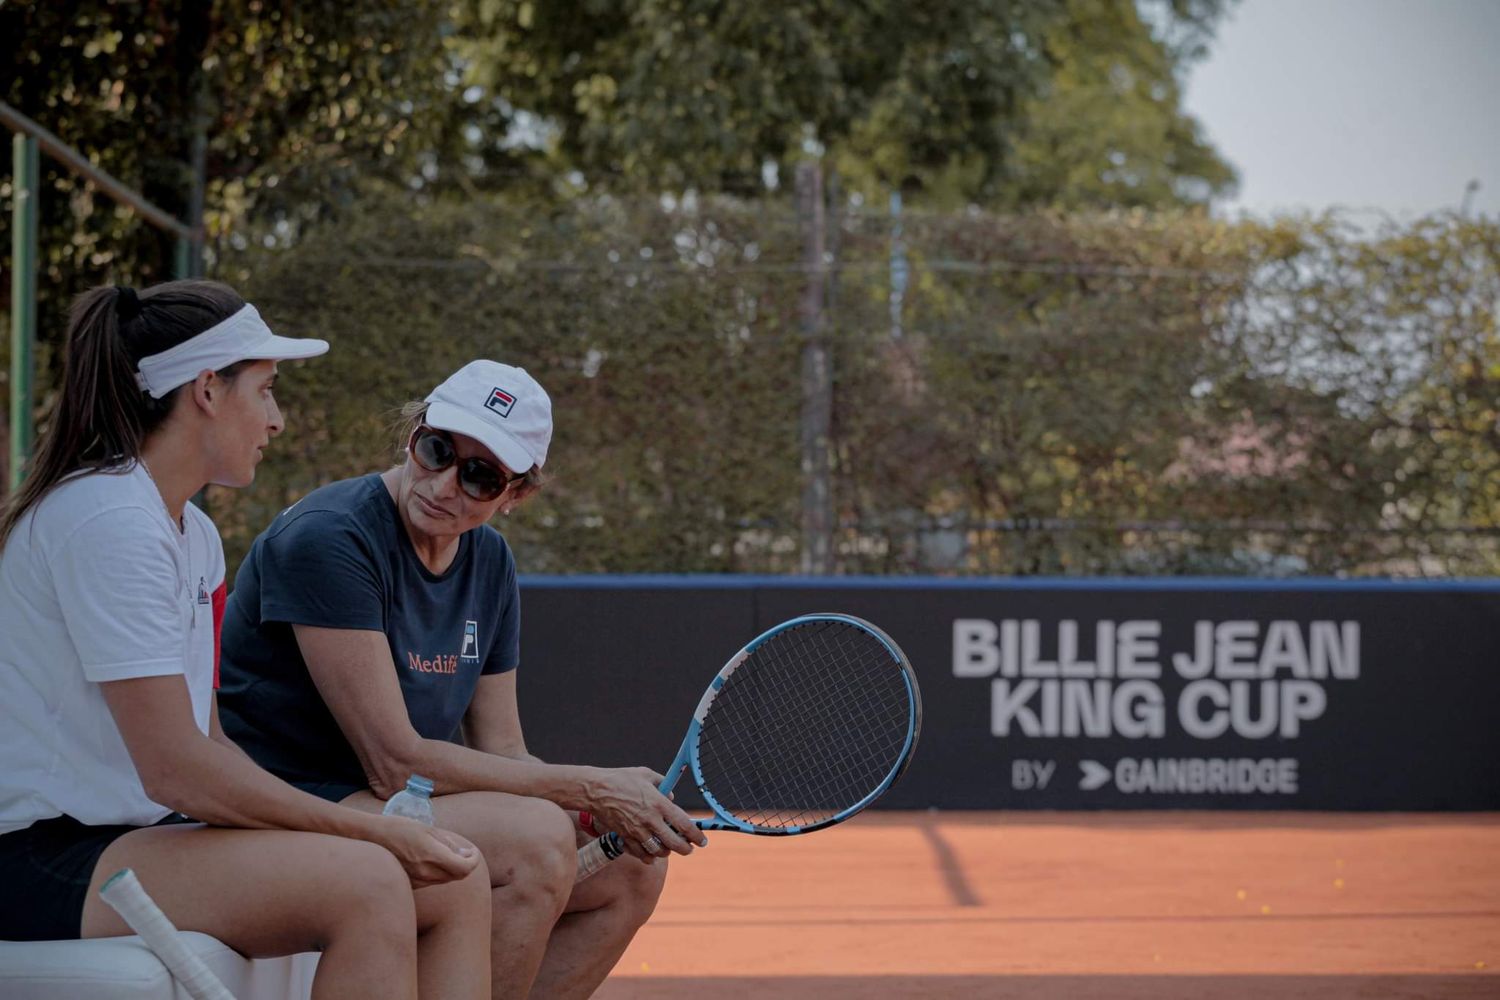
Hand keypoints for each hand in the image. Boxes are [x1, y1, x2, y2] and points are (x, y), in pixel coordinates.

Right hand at [377, 816, 481, 887]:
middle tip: (464, 851)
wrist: (369, 839)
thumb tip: (465, 854)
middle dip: (464, 864)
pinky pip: (431, 882)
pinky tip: (431, 860)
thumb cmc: (399, 828)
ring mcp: (416, 880)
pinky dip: (438, 873)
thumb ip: (448, 843)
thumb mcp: (427, 829)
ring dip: (452, 869)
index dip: (474, 861)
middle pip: (456, 876)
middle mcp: (425, 872)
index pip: (464, 868)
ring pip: (445, 879)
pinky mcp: (410, 884)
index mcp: (431, 855)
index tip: (473, 852)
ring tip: (446, 853)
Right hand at [583, 766, 708, 860]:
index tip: (702, 841)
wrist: (596, 790)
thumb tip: (671, 796)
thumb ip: (663, 784)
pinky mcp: (625, 837)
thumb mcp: (646, 774)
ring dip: (666, 852)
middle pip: (674, 843)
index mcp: (659, 804)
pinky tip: (652, 855)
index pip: (683, 825)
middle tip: (689, 849)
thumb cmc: (621, 779)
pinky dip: (648, 857)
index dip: (696, 836)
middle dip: (685, 850)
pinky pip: (640, 854)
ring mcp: (637, 831)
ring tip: (669, 848)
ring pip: (658, 851)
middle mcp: (650, 820)